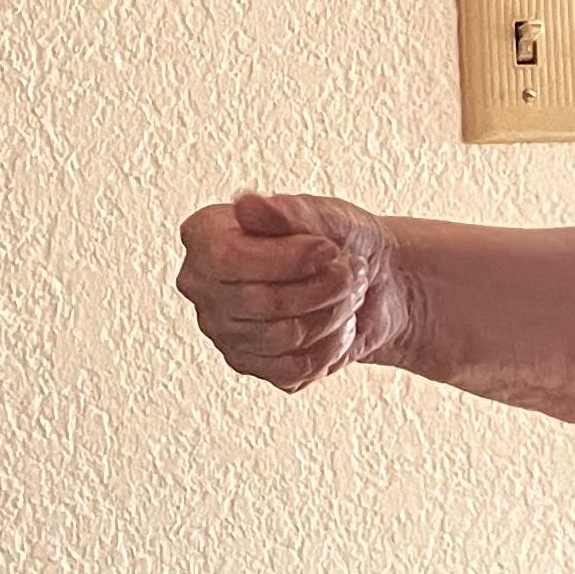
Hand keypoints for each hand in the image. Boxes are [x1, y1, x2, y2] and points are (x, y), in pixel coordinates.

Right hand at [174, 190, 413, 391]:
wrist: (373, 280)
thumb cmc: (337, 239)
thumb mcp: (322, 214)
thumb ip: (286, 211)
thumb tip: (246, 205)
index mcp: (204, 237)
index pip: (228, 258)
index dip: (288, 258)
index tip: (329, 248)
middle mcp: (201, 285)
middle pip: (261, 300)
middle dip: (323, 287)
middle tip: (349, 270)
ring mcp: (222, 330)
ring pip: (283, 336)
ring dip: (332, 315)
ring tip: (346, 295)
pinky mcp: (251, 364)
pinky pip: (294, 368)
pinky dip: (331, 347)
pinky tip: (336, 326)